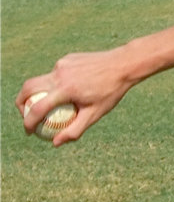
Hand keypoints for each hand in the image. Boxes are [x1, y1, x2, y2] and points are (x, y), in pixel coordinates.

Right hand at [15, 45, 139, 146]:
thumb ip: (75, 129)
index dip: (28, 122)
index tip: (29, 132)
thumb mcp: (96, 114)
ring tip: (47, 105)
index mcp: (65, 89)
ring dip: (39, 92)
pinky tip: (70, 90)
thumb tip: (55, 143)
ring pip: (42, 79)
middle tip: (27, 116)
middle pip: (28, 88)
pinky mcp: (67, 58)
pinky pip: (55, 73)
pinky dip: (56, 83)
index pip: (38, 108)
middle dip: (21, 103)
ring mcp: (62, 64)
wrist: (124, 64)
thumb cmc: (112, 92)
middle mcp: (59, 74)